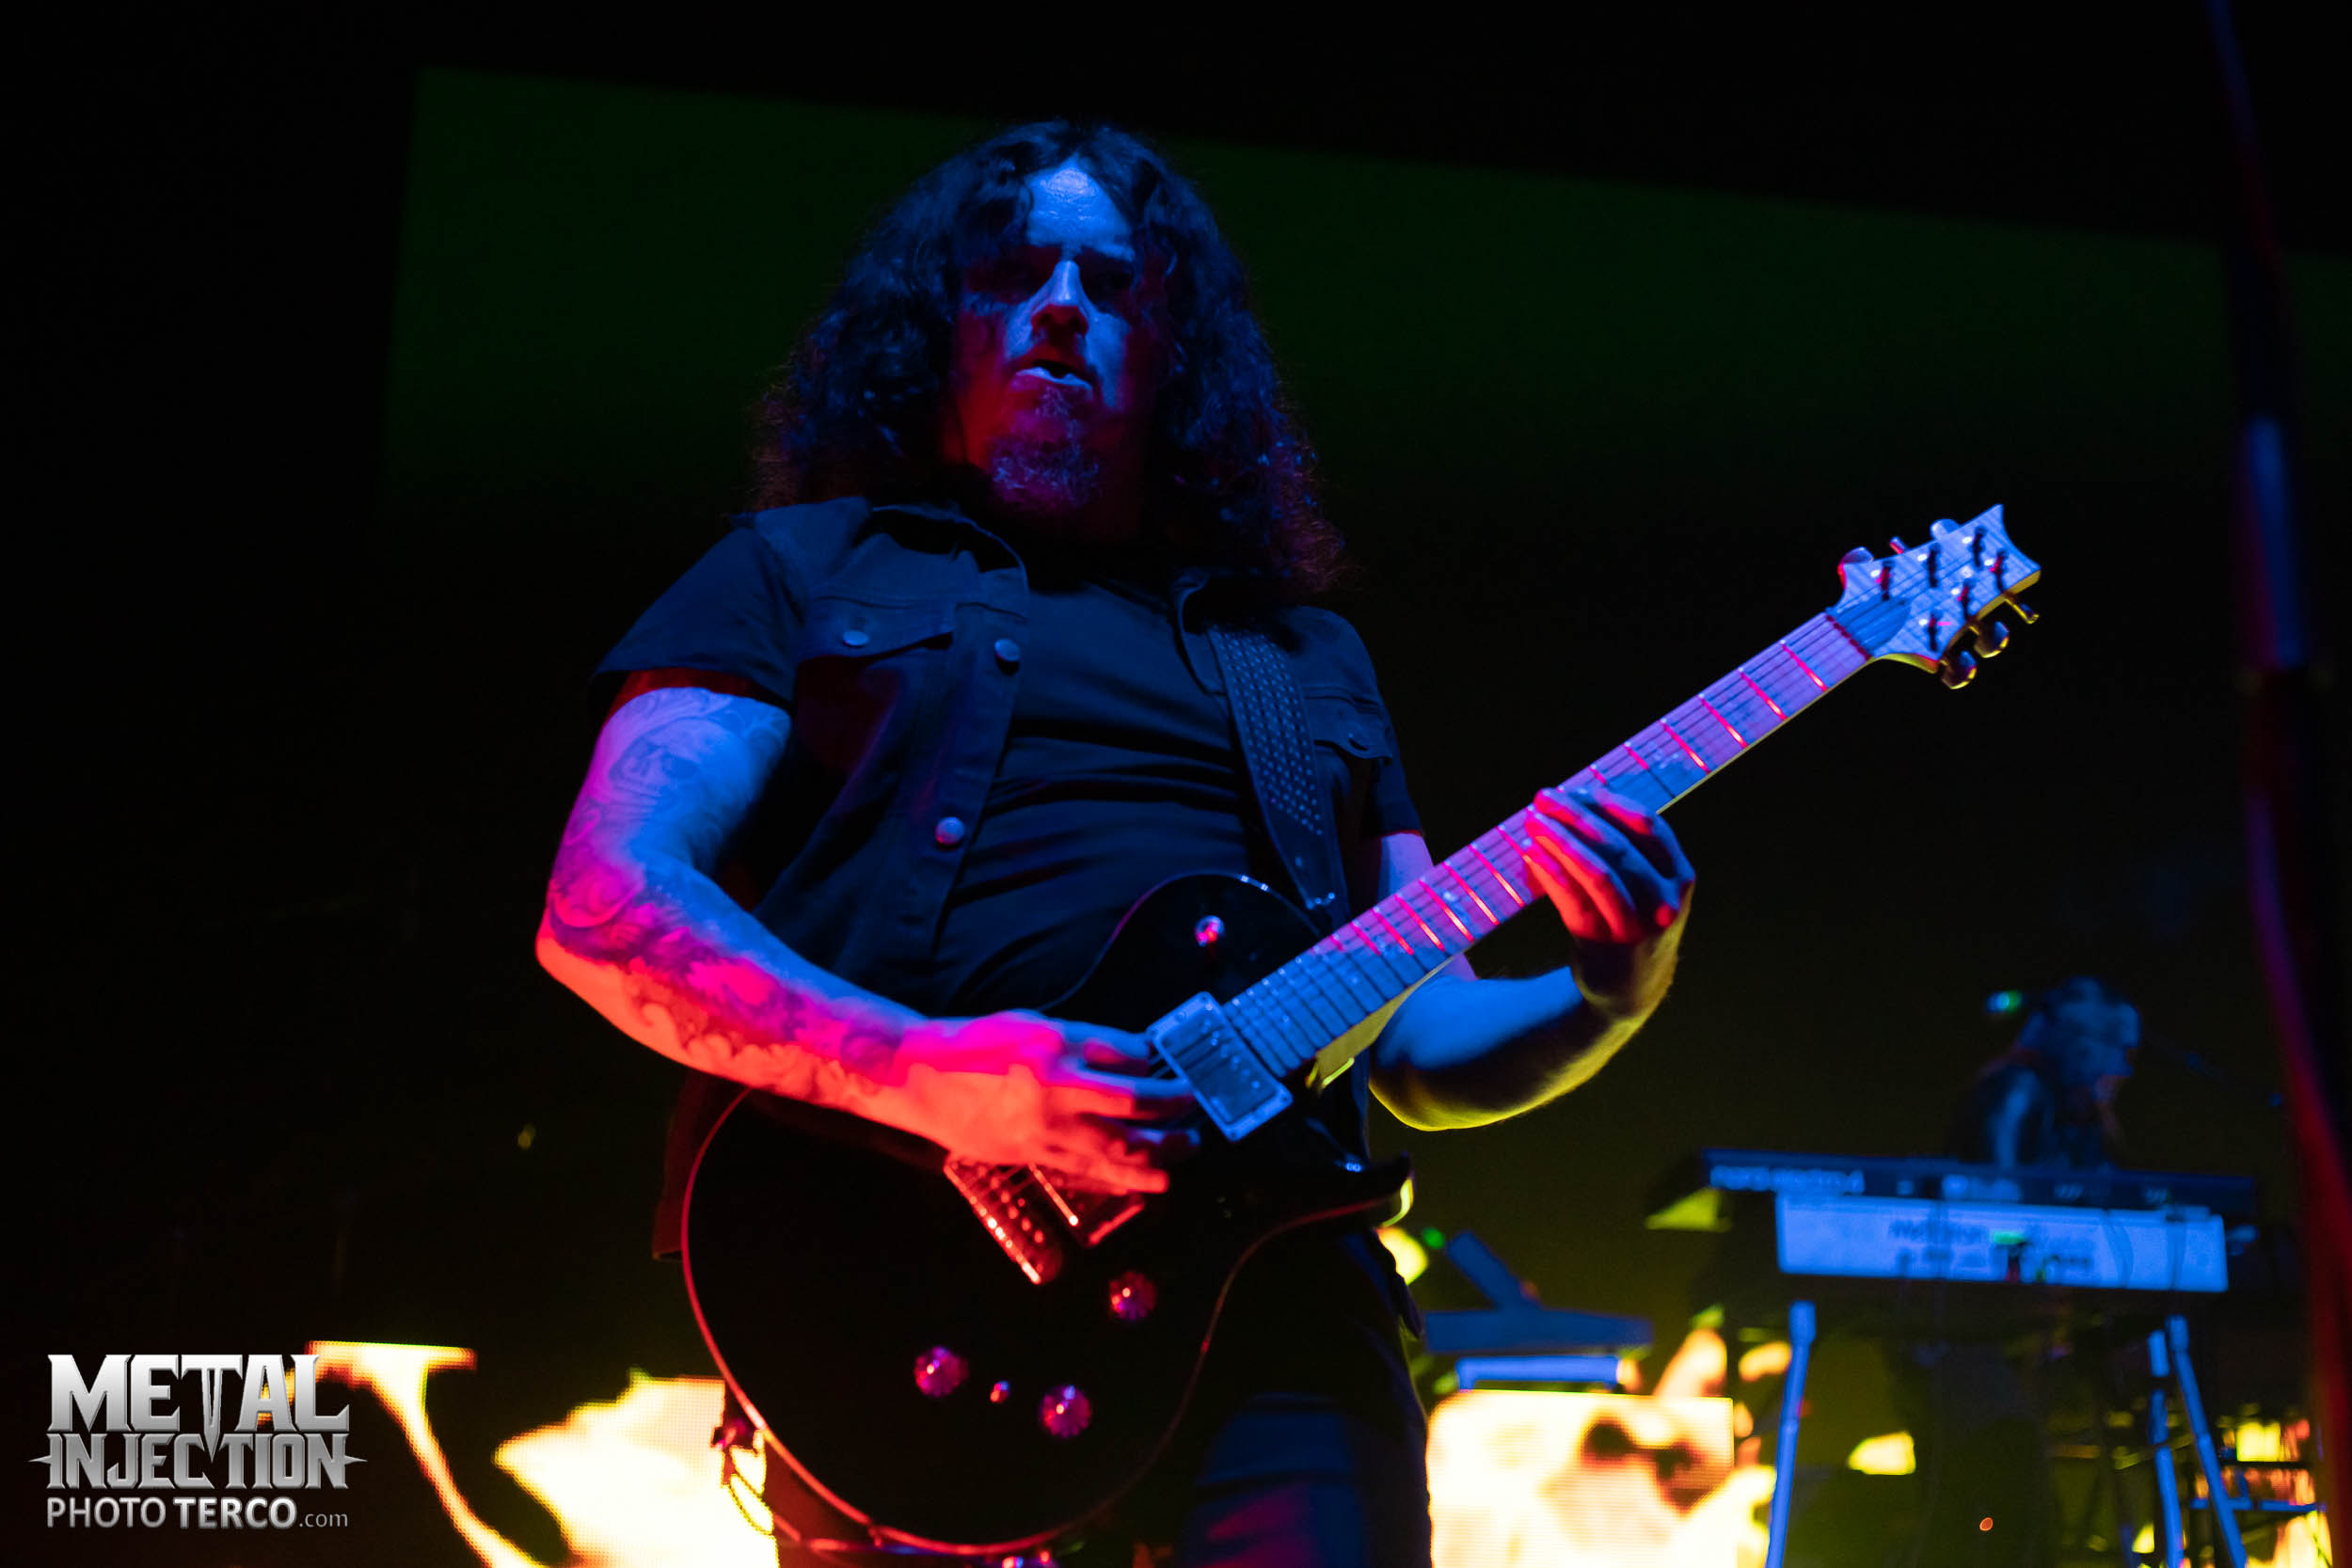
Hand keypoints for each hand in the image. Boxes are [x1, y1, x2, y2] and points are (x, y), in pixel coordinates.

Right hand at [892, 1011, 1196, 1192]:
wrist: (922, 1078)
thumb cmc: (978, 1044)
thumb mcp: (1032, 1024)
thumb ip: (1083, 1042)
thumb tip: (1134, 1060)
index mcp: (1055, 1045)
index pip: (1126, 1056)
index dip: (1153, 1062)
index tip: (1164, 1064)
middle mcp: (1055, 1088)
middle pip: (1133, 1104)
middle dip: (1172, 1108)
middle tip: (1192, 1106)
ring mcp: (1045, 1128)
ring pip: (1117, 1148)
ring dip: (1159, 1152)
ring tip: (1185, 1148)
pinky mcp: (1033, 1155)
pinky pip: (1088, 1171)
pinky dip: (1122, 1177)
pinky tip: (1147, 1180)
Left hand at [1522, 787, 1694, 1021]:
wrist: (1630, 987)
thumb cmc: (1631, 920)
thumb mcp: (1646, 886)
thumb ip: (1625, 848)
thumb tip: (1575, 800)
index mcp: (1679, 877)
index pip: (1648, 826)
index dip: (1610, 803)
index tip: (1575, 790)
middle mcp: (1664, 902)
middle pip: (1618, 846)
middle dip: (1577, 816)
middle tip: (1544, 798)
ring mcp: (1635, 926)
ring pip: (1596, 873)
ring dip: (1560, 841)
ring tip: (1533, 822)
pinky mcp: (1603, 944)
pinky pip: (1573, 900)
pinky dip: (1551, 873)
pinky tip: (1531, 854)